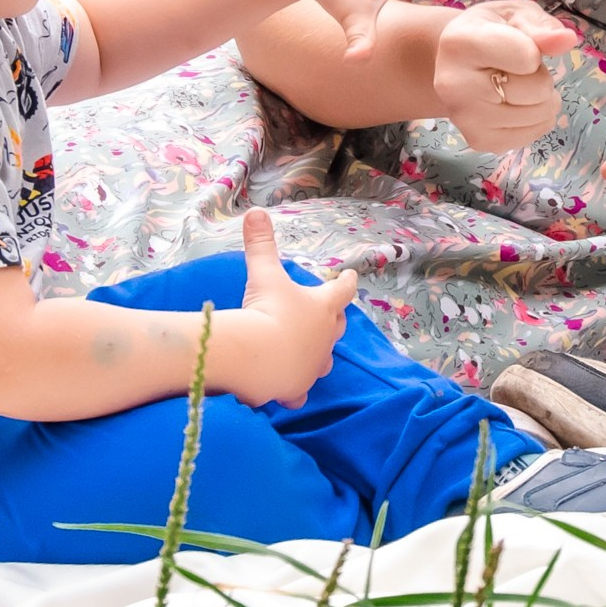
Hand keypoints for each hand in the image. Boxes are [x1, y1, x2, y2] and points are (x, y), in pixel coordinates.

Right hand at [219, 209, 356, 408]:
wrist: (257, 356)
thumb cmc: (266, 310)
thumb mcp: (264, 274)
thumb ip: (261, 244)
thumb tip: (255, 212)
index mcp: (323, 307)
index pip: (342, 291)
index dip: (346, 282)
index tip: (351, 276)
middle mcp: (325, 338)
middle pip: (337, 326)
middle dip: (335, 319)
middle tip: (332, 314)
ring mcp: (313, 366)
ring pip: (324, 360)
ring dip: (320, 354)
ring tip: (312, 353)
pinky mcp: (297, 389)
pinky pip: (300, 393)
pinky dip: (296, 391)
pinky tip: (292, 394)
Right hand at [435, 1, 569, 151]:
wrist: (458, 62)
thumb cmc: (492, 31)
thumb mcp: (515, 14)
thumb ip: (541, 26)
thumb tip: (567, 40)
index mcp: (459, 43)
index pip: (527, 57)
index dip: (534, 50)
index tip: (517, 43)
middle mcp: (453, 85)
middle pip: (538, 89)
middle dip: (539, 75)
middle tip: (516, 66)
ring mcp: (464, 119)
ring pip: (540, 114)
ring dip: (541, 98)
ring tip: (515, 83)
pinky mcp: (479, 141)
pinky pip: (535, 133)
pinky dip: (536, 118)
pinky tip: (514, 103)